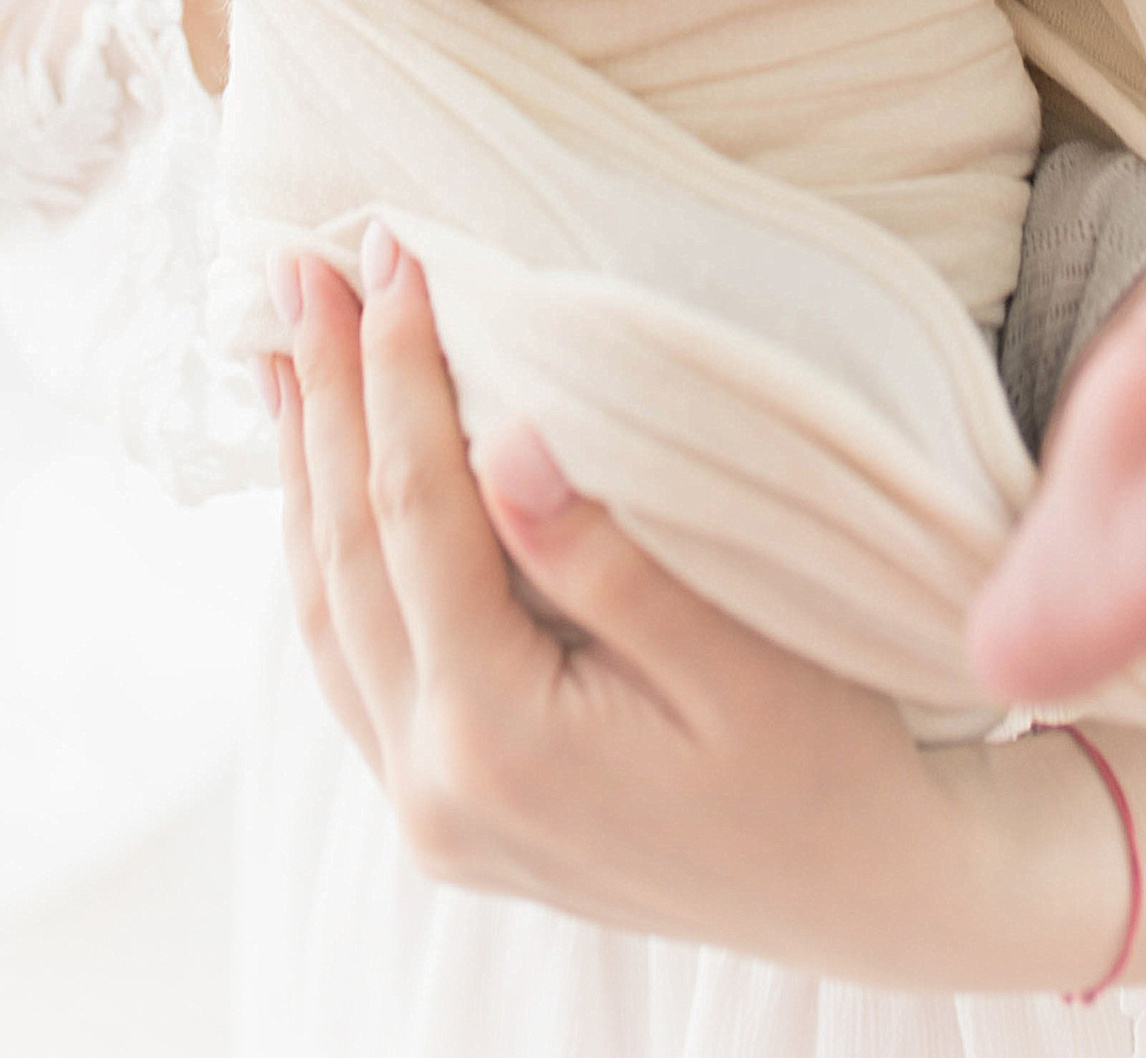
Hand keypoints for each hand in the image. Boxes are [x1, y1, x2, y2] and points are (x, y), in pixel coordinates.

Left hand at [268, 235, 1136, 991]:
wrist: (864, 895)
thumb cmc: (828, 766)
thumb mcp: (740, 663)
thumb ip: (608, 562)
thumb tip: (509, 443)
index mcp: (501, 741)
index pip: (419, 513)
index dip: (395, 372)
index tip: (387, 251)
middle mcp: (436, 787)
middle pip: (350, 551)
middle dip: (326, 397)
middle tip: (296, 266)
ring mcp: (430, 811)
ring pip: (331, 609)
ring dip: (305, 471)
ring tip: (281, 353)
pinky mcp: (445, 812)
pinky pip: (353, 660)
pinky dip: (328, 554)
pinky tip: (323, 481)